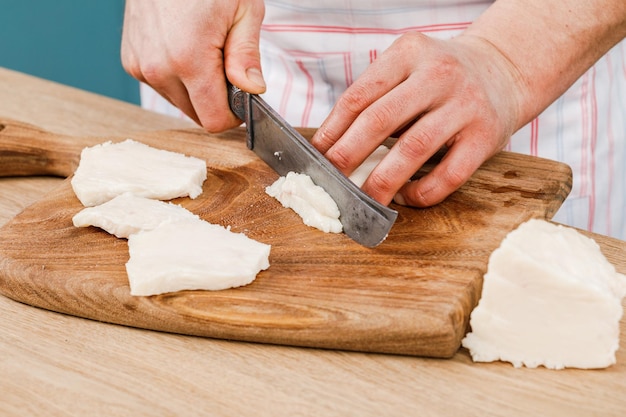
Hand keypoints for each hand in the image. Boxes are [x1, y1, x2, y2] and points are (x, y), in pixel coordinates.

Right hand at [121, 0, 265, 131]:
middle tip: (224, 64)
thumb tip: (253, 90)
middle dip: (216, 99)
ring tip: (204, 51)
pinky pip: (161, 86)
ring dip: (196, 89)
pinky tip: (184, 48)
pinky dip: (177, 77)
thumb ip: (246, 56)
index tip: (242, 98)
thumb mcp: (243, 11)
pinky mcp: (131, 61)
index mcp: (189, 60)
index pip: (214, 120)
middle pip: (197, 115)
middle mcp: (158, 69)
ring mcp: (141, 66)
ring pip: (179, 102)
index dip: (234, 114)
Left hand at [310, 31, 521, 207]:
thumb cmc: (441, 77)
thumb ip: (375, 97)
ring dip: (382, 181)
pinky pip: (449, 174)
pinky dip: (422, 192)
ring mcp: (465, 105)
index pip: (358, 96)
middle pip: (380, 120)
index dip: (332, 131)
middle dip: (348, 156)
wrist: (504, 70)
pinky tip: (406, 197)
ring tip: (364, 200)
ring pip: (414, 149)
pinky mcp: (487, 136)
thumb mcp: (407, 67)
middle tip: (331, 182)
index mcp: (408, 54)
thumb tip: (332, 147)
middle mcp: (438, 75)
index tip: (317, 157)